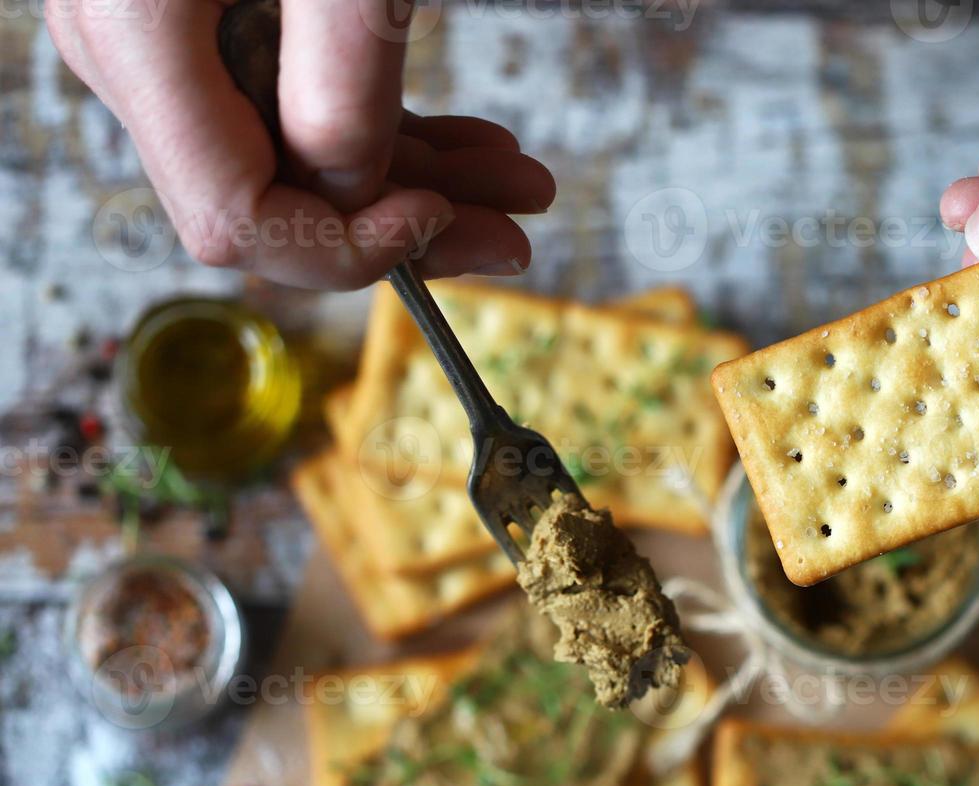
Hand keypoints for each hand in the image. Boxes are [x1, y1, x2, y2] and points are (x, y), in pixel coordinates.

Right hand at [47, 1, 553, 289]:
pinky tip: (471, 142)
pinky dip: (388, 125)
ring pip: (298, 155)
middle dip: (410, 220)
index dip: (345, 245)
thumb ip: (342, 77)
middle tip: (517, 227)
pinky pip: (296, 99)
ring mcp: (167, 36)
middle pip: (275, 197)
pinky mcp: (209, 17)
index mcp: (138, 37)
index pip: (235, 218)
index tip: (438, 219)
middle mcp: (135, 51)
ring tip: (519, 180)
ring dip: (420, 178)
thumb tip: (358, 191)